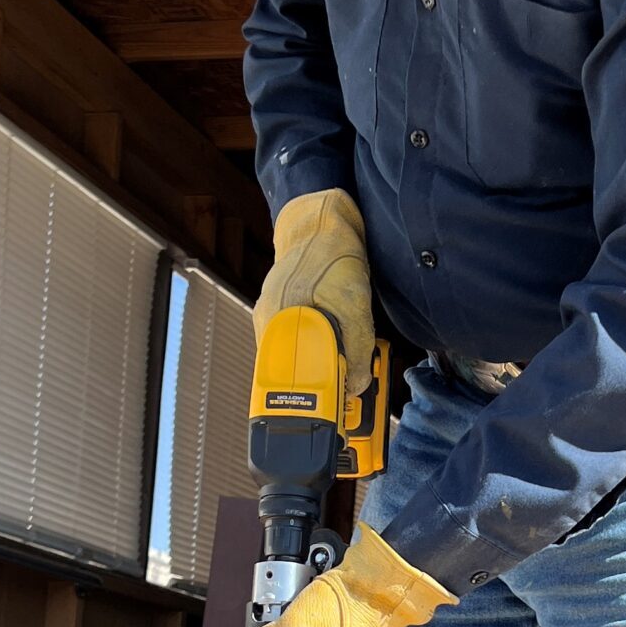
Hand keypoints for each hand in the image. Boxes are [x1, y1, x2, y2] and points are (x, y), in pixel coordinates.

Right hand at [254, 188, 373, 388]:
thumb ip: (356, 348)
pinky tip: (336, 338)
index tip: (332, 405)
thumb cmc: (333, 255)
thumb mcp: (355, 304)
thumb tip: (355, 387)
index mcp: (276, 321)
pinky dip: (319, 343)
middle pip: (291, 369)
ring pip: (297, 354)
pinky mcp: (284, 307)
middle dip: (319, 380)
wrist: (322, 221)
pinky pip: (299, 337)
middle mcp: (268, 320)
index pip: (286, 378)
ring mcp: (273, 312)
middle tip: (344, 386)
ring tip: (345, 362)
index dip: (311, 395)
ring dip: (321, 361)